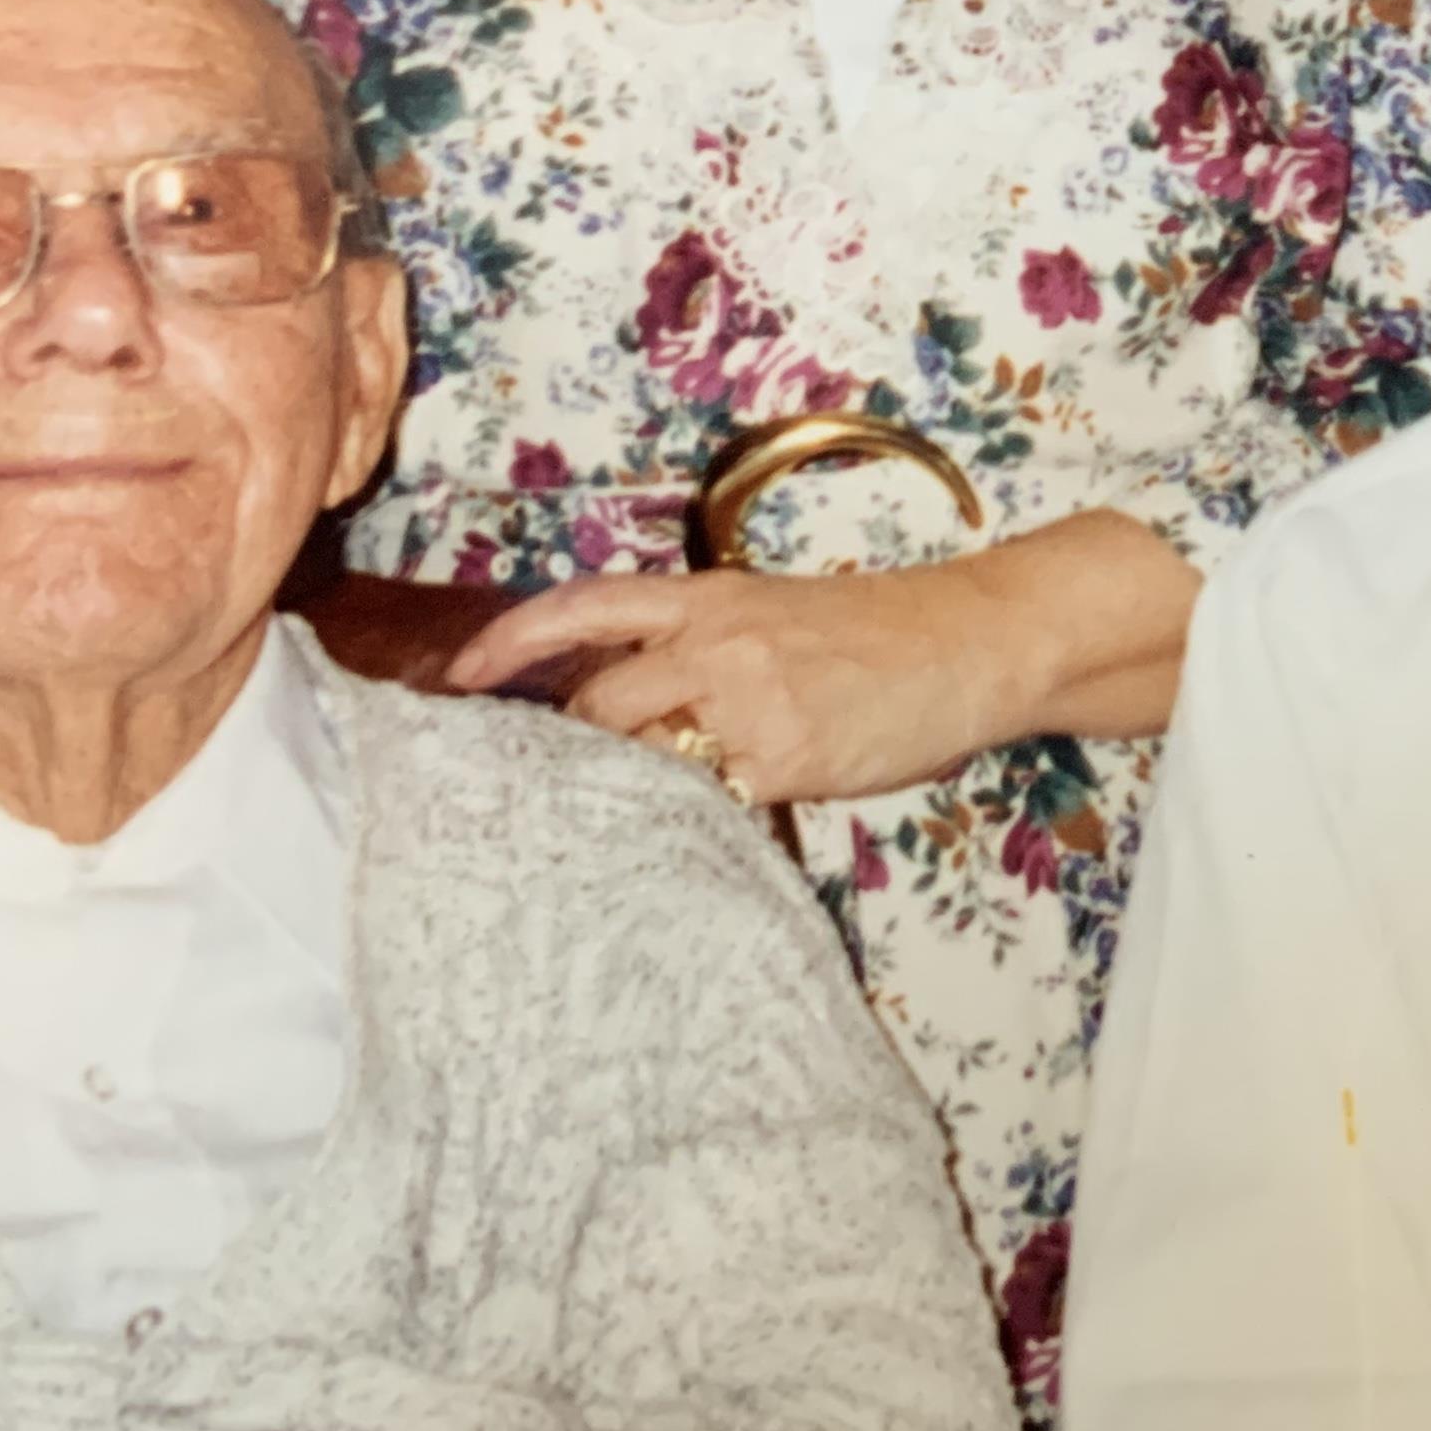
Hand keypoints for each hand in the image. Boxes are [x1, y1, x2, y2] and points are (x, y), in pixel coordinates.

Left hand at [444, 561, 1018, 806]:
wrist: (968, 642)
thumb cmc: (878, 633)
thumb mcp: (777, 614)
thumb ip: (704, 649)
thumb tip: (635, 707)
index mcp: (709, 597)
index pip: (586, 606)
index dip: (514, 640)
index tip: (461, 675)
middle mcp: (715, 642)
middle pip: (598, 704)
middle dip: (577, 751)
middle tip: (571, 788)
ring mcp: (746, 703)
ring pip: (644, 760)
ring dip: (635, 791)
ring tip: (643, 817)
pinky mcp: (782, 761)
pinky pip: (709, 805)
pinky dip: (697, 821)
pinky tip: (709, 833)